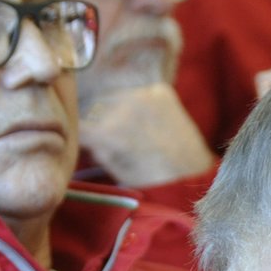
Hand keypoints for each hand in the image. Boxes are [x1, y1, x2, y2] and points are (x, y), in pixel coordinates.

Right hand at [80, 82, 215, 185]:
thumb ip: (95, 149)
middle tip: (105, 138)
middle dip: (96, 120)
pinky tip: (144, 120)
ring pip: (114, 96)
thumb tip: (82, 134)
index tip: (80, 140)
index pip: (79, 124)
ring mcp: (145, 94)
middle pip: (94, 106)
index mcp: (109, 130)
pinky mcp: (161, 90)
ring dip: (114, 109)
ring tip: (125, 129)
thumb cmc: (152, 180)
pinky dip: (135, 103)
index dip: (77, 133)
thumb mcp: (116, 171)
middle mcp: (125, 105)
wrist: (193, 173)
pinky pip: (135, 92)